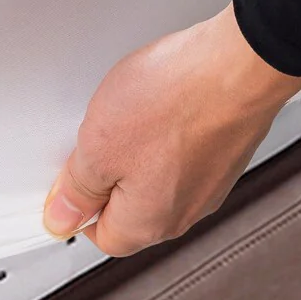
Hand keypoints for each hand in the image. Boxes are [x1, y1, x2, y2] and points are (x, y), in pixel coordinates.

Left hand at [43, 3, 300, 256]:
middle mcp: (185, 212)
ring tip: (134, 113)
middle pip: (130, 207)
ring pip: (155, 176)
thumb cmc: (177, 102)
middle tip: (100, 135)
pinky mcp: (224, 152)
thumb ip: (77, 190)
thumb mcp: (99, 147)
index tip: (69, 174)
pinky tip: (163, 104)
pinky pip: (181, 153)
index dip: (79, 204)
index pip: (101, 235)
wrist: (239, 64)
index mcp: (149, 223)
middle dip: (108, 173)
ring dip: (137, 149)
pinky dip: (167, 131)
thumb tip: (61, 218)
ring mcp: (210, 182)